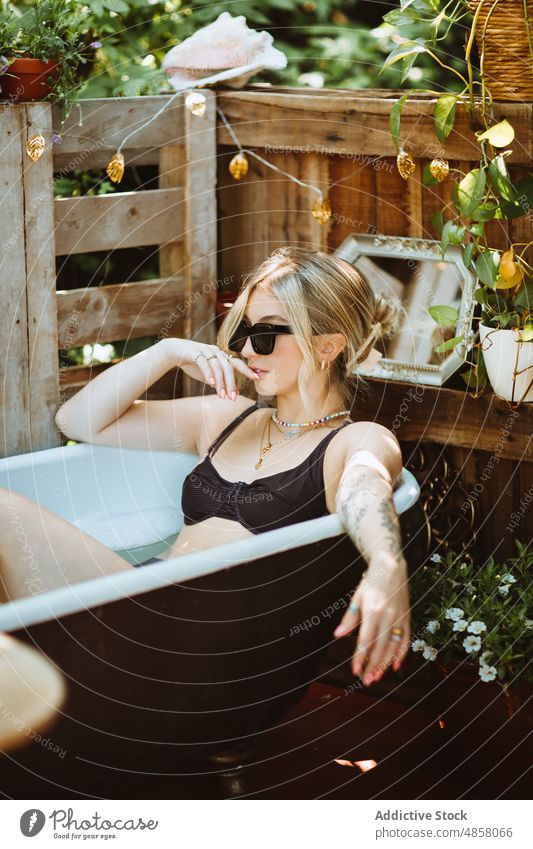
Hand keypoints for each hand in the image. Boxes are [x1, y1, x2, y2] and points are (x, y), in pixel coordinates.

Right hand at [161, 338, 259, 398]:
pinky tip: (211, 384)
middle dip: (232, 383)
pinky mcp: (195, 352)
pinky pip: (204, 363)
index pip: (238, 363)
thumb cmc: (195, 364)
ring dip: (220, 383)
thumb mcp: (210, 375)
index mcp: (222, 356)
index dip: (247, 370)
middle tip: (233, 398)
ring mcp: (206, 351)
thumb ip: (222, 381)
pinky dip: (209, 374)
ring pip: (217, 367)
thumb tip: (236, 392)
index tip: (258, 377)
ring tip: (221, 396)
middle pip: (228, 368)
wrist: (176, 352)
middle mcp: (217, 352)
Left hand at [333, 553, 410, 685]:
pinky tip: (395, 667)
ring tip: (377, 677)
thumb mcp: (357, 597)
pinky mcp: (408, 618)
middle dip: (373, 666)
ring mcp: (400, 618)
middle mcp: (388, 616)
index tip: (354, 671)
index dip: (360, 657)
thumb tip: (338, 635)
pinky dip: (402, 654)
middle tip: (366, 681)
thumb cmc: (371, 583)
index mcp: (373, 611)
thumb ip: (349, 618)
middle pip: (380, 647)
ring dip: (385, 664)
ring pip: (393, 647)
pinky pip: (406, 640)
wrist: (392, 566)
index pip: (366, 640)